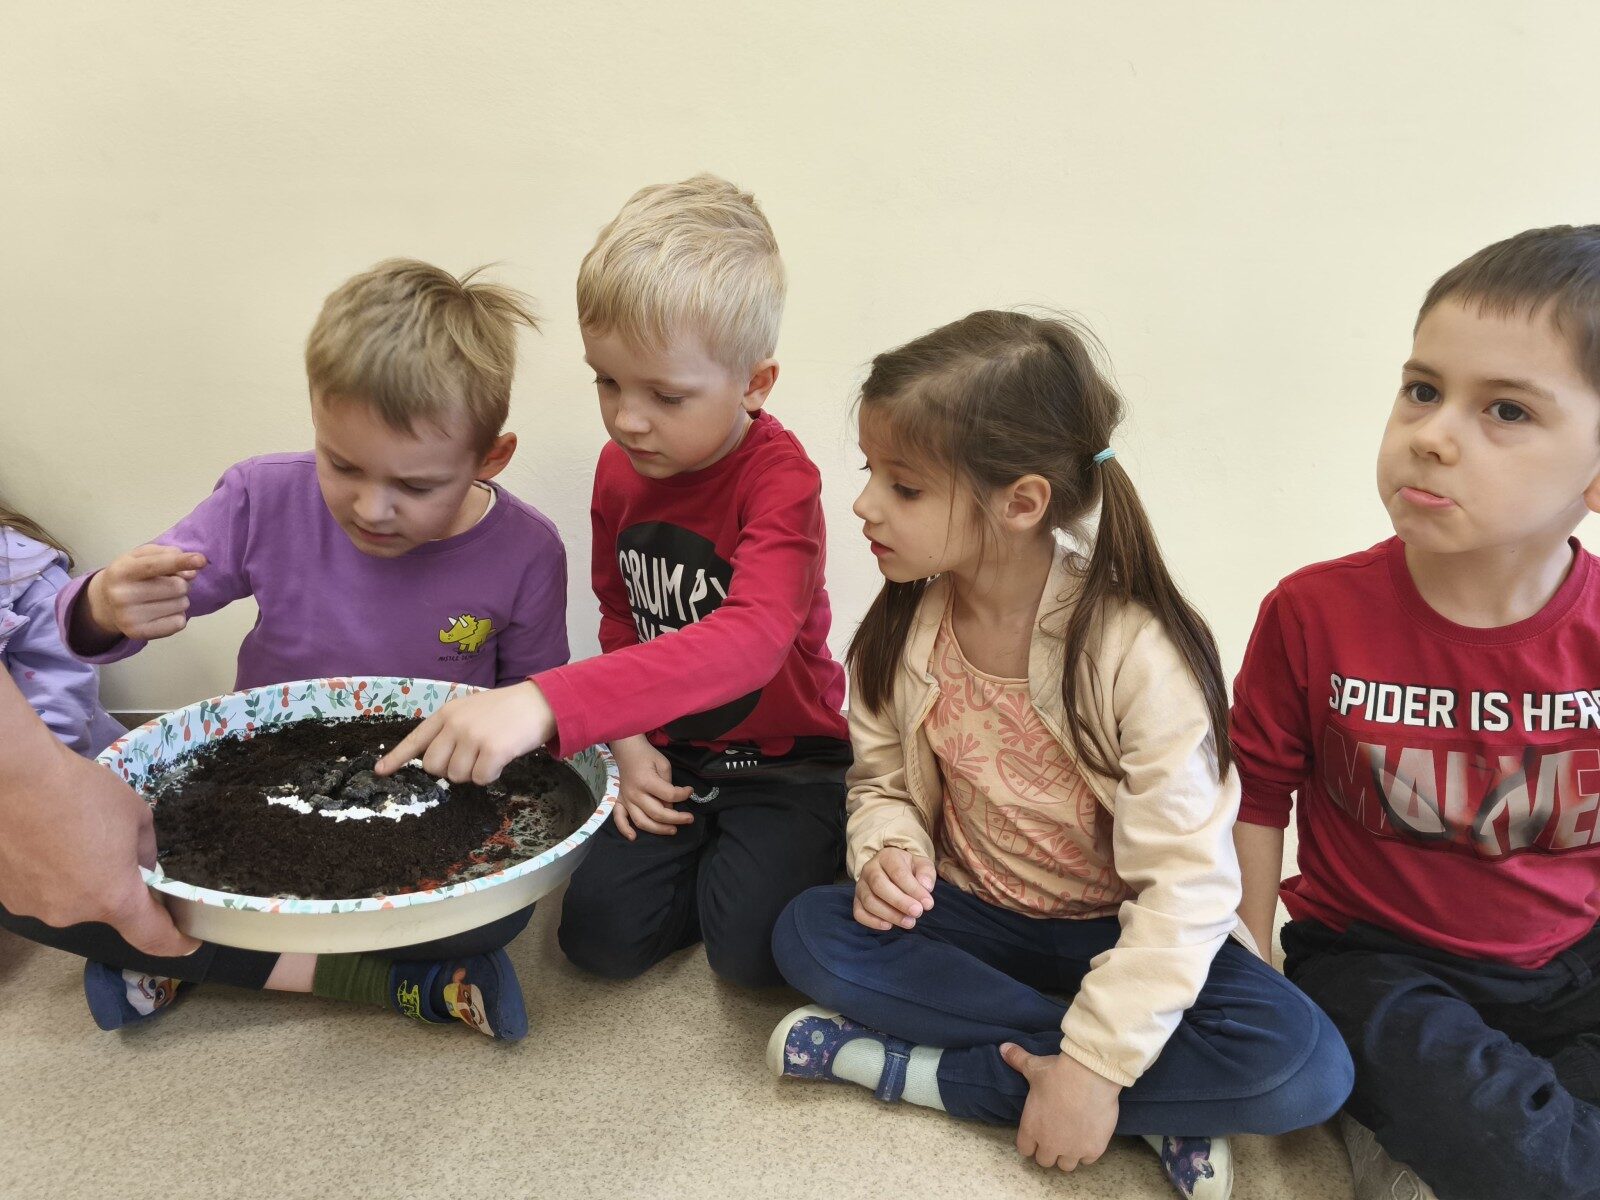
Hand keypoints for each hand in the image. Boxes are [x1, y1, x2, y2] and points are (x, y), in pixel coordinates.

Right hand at [0, 675, 199, 957]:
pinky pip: (43, 892)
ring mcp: (37, 908)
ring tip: (73, 839)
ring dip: (81, 880)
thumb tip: (142, 868)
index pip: (153, 937)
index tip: (188, 941)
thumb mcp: (137, 816)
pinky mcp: (9, 897)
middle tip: (111, 849)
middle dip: (116, 886)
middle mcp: (73, 913)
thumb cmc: (83, 792)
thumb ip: (146, 851)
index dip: (175, 942)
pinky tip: (48, 844)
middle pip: (108, 910)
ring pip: (73, 900)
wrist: (15, 778)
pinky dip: (51, 875)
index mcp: (114, 898)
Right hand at [81, 543, 207, 644]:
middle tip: (165, 584)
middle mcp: (122, 595)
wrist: (106, 604)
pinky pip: (179, 623)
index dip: (180, 562)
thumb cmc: (131, 576)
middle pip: (178, 586)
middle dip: (180, 583)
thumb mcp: (141, 556)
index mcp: (122, 571)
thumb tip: (192, 572)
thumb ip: (167, 555)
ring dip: (179, 599)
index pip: (155, 565)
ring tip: (160, 598)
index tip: (201, 560)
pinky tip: (161, 612)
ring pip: (182, 604)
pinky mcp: (138, 633)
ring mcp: (129, 617)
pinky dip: (177, 616)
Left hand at [375, 681, 554, 784]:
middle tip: (471, 759)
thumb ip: (452, 730)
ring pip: (457, 776)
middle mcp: (455, 724)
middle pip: (434, 766)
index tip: (380, 771)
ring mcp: (473, 736)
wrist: (541, 702)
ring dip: (474, 773)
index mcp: (447, 713)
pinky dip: (491, 776)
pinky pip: (480, 779)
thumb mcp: (472, 711)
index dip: (397, 758)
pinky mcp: (493, 749)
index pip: (416, 739)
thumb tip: (437, 763)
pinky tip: (501, 760)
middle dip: (450, 770)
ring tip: (490, 755)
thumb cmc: (507, 710)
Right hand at [608, 736, 692, 840]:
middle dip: (676, 818)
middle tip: (689, 819)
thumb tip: (670, 805)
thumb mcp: (663, 765)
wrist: (627, 750)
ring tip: (673, 830)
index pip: (669, 795)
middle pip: (657, 813)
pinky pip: (619, 818)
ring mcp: (626, 799)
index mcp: (647, 781)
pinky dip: (624, 829)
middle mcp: (635, 793)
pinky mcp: (619, 801)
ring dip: (658, 829)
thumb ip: (668, 785)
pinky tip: (633, 837)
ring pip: (641, 821)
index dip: (683, 795)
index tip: (690, 791)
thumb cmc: (647, 756)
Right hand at [853, 847, 936, 930]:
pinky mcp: (856, 901)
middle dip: (900, 902)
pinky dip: (872, 922)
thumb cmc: (908, 869)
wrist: (891, 870)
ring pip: (869, 901)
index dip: (913, 889)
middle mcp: (869, 869)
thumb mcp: (922, 865)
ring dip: (890, 914)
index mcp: (887, 856)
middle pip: (879, 885)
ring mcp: (861, 885)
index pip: (898, 872)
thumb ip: (926, 874)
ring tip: (909, 922)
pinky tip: (889, 925)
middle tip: (918, 913)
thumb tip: (926, 887)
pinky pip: (859, 913)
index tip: (928, 904)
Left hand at [999, 1045, 1121, 1172]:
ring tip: (1072, 1139)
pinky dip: (1088, 1151)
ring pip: (1066, 1165)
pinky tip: (1089, 1136)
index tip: (1038, 1133)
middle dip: (1049, 1150)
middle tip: (1056, 1135)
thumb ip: (1017, 1060)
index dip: (1030, 1142)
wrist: (1090, 1077)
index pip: (1025, 1149)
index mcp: (1031, 1128)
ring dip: (1068, 1155)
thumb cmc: (1057, 1074)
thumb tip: (1003, 1048)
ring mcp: (1072, 1149)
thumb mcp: (1033, 1067)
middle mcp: (1050, 1144)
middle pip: (1044, 1160)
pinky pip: (1087, 1160)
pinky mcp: (1092, 1149)